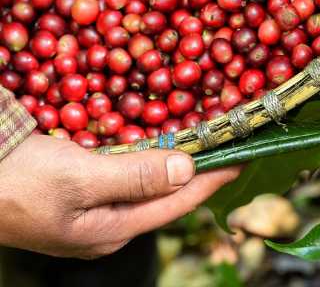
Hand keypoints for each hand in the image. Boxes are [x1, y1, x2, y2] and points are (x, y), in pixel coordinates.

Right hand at [0, 133, 239, 257]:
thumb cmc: (17, 181)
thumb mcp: (80, 178)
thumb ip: (136, 176)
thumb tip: (189, 171)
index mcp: (110, 231)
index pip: (177, 203)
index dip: (214, 178)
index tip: (245, 155)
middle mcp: (107, 225)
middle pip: (165, 195)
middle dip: (199, 169)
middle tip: (229, 142)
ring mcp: (90, 210)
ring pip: (146, 181)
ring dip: (175, 160)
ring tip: (206, 139)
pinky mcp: (76, 190)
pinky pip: (124, 171)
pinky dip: (146, 154)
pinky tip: (159, 139)